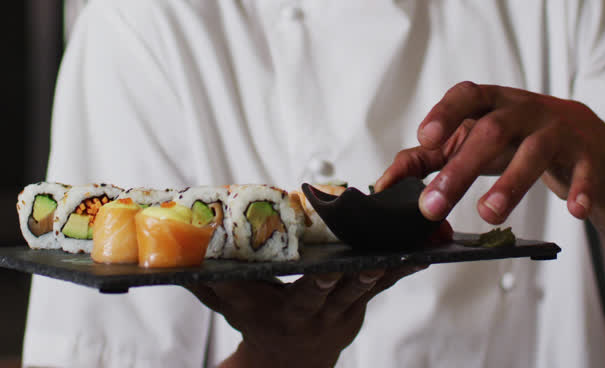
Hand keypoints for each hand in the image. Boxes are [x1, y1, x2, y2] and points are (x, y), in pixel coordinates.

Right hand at [188, 267, 420, 367]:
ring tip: (413, 247)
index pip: (307, 296)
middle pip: (345, 292)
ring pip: (371, 286)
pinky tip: (421, 252)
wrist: (285, 362)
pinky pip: (383, 284)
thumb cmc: (253, 323)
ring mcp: (345, 311)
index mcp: (291, 313)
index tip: (333, 270)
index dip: (322, 284)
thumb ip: (213, 283)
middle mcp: (321, 314)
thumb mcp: (232, 306)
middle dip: (362, 275)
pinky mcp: (359, 304)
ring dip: (392, 267)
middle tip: (383, 257)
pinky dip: (401, 268)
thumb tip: (183, 260)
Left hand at [375, 82, 604, 234]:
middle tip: (433, 205)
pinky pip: (587, 171)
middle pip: (493, 130)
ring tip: (488, 213)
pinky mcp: (592, 156)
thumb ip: (430, 159)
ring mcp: (563, 130)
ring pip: (536, 151)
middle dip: (461, 169)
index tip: (424, 138)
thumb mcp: (477, 144)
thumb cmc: (522, 143)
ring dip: (511, 183)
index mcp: (496, 103)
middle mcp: (528, 110)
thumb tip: (383, 183)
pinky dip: (582, 190)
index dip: (445, 113)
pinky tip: (574, 212)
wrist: (594, 149)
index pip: (468, 95)